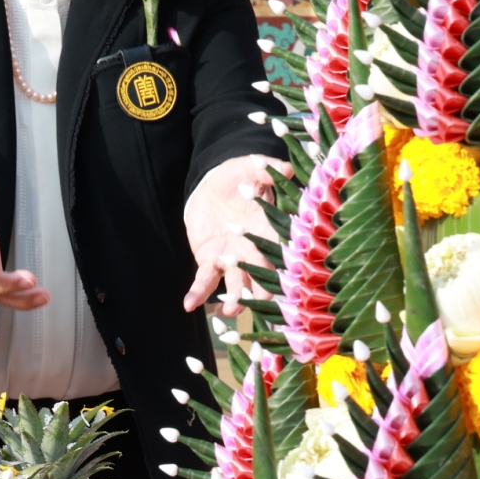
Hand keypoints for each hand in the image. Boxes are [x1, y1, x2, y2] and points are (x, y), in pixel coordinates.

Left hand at [183, 154, 285, 315]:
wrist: (209, 187)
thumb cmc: (235, 177)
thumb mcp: (249, 167)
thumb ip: (266, 168)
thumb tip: (285, 167)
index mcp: (268, 227)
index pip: (280, 246)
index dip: (286, 260)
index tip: (290, 273)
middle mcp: (253, 249)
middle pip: (262, 273)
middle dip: (263, 287)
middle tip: (263, 299)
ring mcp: (232, 258)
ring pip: (237, 284)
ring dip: (235, 299)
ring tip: (231, 311)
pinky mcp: (210, 261)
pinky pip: (205, 280)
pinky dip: (198, 293)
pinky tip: (190, 304)